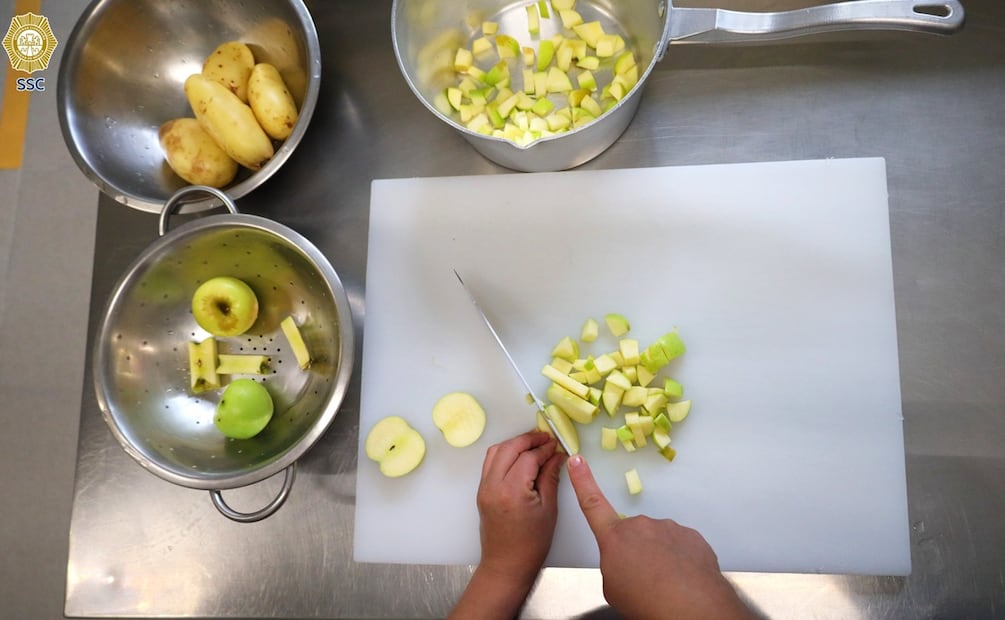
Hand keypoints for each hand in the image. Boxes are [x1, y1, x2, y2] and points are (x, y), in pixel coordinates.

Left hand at [449, 431, 565, 619]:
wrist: (506, 565)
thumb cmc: (531, 543)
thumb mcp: (548, 509)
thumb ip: (550, 478)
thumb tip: (557, 456)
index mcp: (512, 491)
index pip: (528, 457)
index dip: (544, 448)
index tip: (556, 445)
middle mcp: (493, 485)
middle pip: (509, 448)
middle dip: (528, 439)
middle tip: (545, 438)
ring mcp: (484, 487)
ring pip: (496, 452)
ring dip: (514, 444)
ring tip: (533, 444)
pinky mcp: (481, 491)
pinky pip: (490, 463)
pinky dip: (504, 454)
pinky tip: (520, 456)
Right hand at [567, 455, 754, 619]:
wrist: (689, 607)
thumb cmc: (646, 601)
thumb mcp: (612, 588)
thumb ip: (613, 566)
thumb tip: (625, 565)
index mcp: (614, 538)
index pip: (592, 504)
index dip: (582, 481)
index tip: (577, 461)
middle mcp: (640, 526)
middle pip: (633, 535)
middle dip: (636, 553)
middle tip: (643, 579)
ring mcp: (668, 528)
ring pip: (660, 542)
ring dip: (661, 559)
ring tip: (664, 584)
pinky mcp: (691, 536)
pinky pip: (681, 548)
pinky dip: (681, 563)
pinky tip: (682, 582)